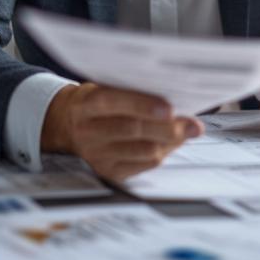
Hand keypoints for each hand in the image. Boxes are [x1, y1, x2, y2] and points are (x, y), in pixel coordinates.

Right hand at [40, 83, 202, 181]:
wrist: (67, 124)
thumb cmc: (97, 101)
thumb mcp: (105, 87)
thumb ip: (133, 89)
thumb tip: (175, 95)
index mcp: (86, 103)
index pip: (113, 102)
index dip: (142, 105)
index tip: (169, 108)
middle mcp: (88, 131)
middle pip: (133, 129)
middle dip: (168, 127)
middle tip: (192, 124)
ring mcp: (96, 155)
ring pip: (143, 150)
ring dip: (171, 141)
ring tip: (186, 131)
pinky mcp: (107, 172)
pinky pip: (144, 165)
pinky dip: (163, 153)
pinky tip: (170, 143)